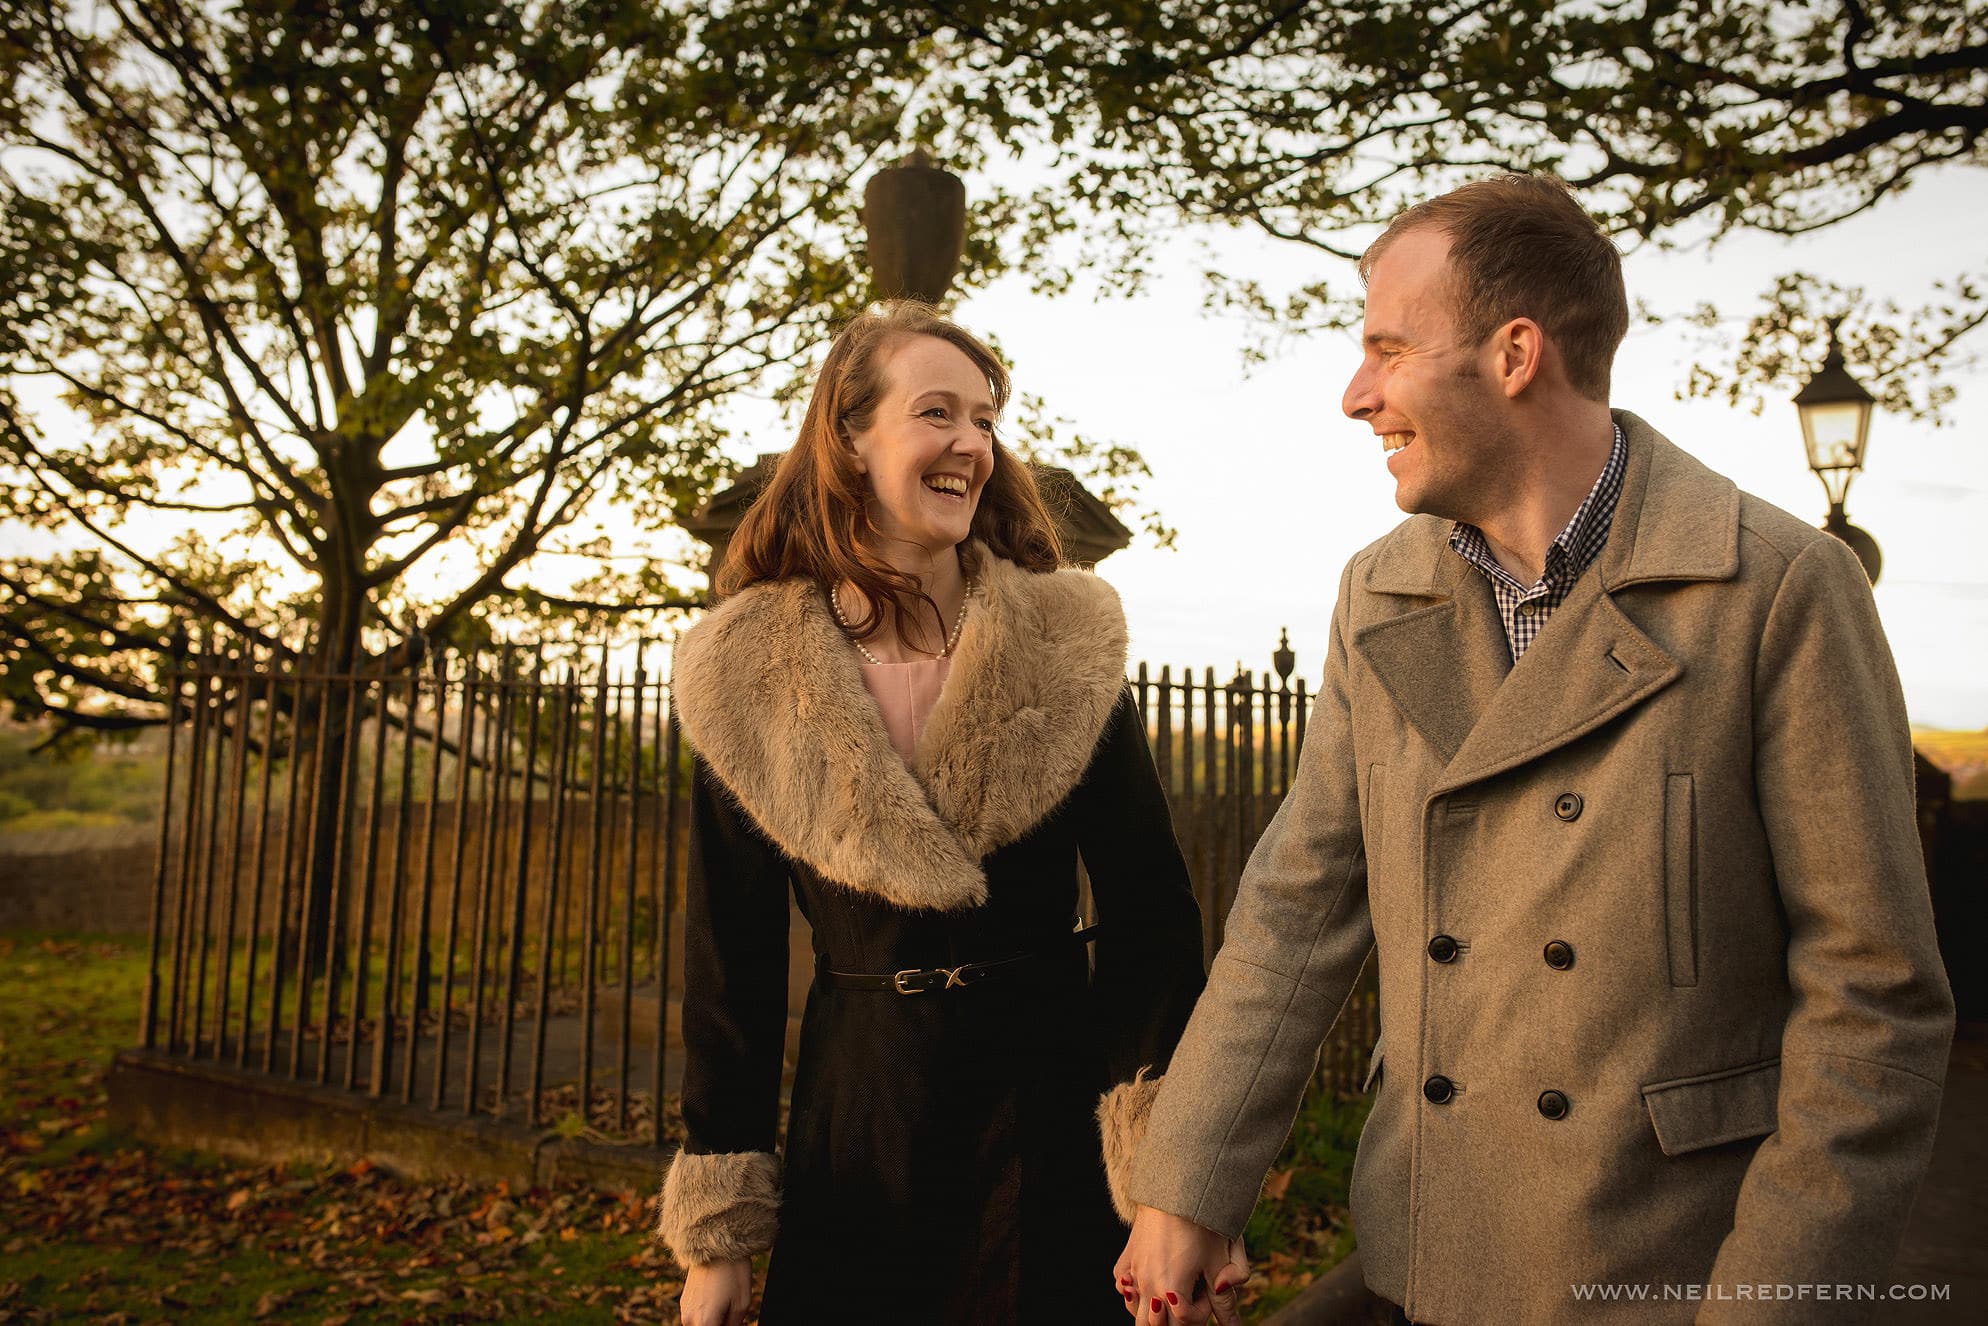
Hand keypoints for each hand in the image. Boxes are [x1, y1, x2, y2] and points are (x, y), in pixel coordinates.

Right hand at [679, 1258, 750, 1325]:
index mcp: (704, 1322)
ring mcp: (685, 1309)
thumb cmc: (733, 1272)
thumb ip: (733, 1325)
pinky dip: (707, 1316)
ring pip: (701, 1325)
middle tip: (735, 1319)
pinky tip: (720, 1302)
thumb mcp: (742, 1303)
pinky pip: (696, 1316)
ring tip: (729, 1308)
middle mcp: (689, 1319)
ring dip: (713, 1322)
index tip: (736, 1323)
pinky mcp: (684, 1300)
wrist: (715, 1244)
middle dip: (721, 1325)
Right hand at [1115, 1205, 1250, 1325]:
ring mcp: (1133, 1271)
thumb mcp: (1222, 1259)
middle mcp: (1147, 1283)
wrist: (1177, 1187)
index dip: (1202, 1312)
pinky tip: (1153, 1283)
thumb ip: (1227, 1300)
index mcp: (1171, 1287)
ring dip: (1154, 1314)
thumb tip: (1233, 1325)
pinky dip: (1134, 1294)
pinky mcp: (1126, 1258)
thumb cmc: (1203, 1222)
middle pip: (1156, 1325)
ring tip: (1174, 1293)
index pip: (1185, 1321)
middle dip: (1177, 1320)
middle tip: (1194, 1297)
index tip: (1210, 1289)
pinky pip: (1123, 1288)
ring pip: (1135, 1314)